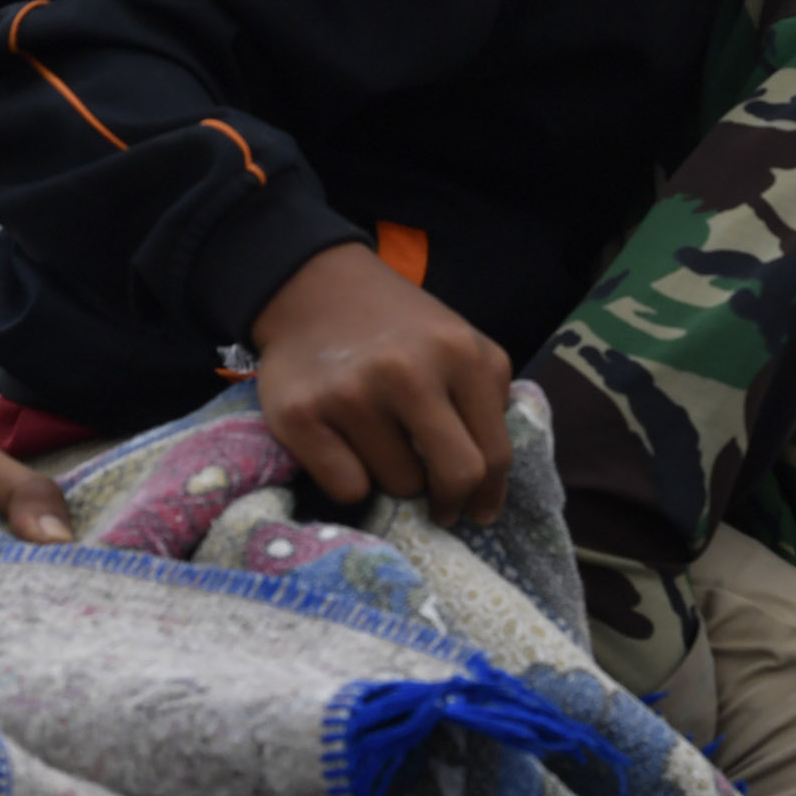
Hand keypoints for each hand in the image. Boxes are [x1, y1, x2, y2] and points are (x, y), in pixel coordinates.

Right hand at [250, 242, 514, 523]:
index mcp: (460, 353)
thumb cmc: (395, 326)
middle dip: (451, 501)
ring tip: (380, 442)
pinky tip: (343, 444)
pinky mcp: (302, 416)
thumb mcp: (458, 340)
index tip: (480, 509)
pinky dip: (351, 478)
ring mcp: (353, 395)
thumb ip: (486, 395)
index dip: (490, 492)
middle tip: (441, 507)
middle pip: (456, 477)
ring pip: (400, 485)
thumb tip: (493, 478)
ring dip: (395, 478)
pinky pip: (349, 488)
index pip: (494, 452)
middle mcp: (408, 372)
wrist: (312, 286)